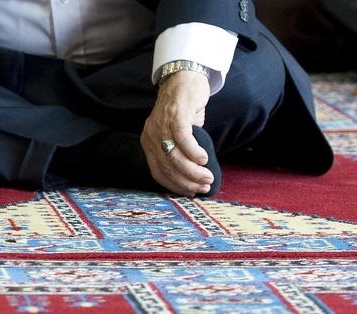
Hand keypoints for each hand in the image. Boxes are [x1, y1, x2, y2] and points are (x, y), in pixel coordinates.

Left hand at [141, 70, 213, 195]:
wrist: (184, 77)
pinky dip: (194, 152)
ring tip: (207, 177)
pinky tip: (203, 159)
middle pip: (167, 167)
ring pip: (175, 157)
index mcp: (148, 143)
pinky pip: (183, 140)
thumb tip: (195, 173)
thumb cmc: (183, 107)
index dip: (175, 185)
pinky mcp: (175, 115)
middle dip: (187, 182)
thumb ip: (181, 150)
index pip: (158, 172)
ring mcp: (161, 126)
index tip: (191, 193)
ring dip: (193, 171)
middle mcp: (151, 136)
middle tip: (204, 187)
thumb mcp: (178, 132)